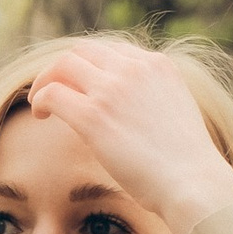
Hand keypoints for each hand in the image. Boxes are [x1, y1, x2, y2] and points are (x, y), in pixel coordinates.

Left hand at [24, 38, 232, 233]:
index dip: (90, 67)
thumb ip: (154, 105)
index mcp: (158, 66)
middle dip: (64, 69)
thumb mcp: (175, 118)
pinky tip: (39, 116)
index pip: (113, 51)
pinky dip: (41, 99)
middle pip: (84, 51)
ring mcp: (113, 89)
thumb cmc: (188, 166)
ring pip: (64, 64)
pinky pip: (53, 93)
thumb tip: (134, 121)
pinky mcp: (94, 115)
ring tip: (40, 104)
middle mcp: (134, 68)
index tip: (81, 87)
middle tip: (52, 92)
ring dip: (46, 80)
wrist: (193, 183)